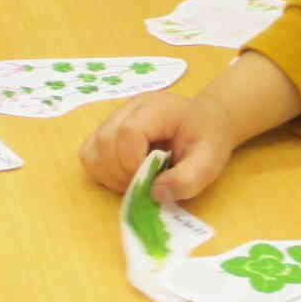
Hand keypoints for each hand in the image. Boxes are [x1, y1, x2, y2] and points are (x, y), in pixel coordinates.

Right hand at [80, 91, 240, 202]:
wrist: (205, 122)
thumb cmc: (207, 138)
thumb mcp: (210, 161)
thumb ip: (188, 179)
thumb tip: (155, 193)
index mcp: (156, 108)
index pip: (128, 132)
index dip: (133, 162)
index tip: (152, 178)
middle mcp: (130, 108)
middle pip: (105, 141)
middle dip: (122, 173)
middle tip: (146, 183)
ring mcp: (115, 118)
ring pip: (92, 150)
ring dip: (110, 175)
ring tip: (136, 179)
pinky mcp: (107, 131)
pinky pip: (90, 154)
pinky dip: (103, 172)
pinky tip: (125, 175)